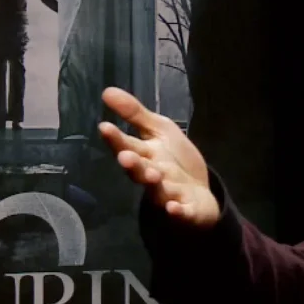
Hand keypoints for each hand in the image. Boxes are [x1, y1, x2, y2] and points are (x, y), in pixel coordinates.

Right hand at [98, 87, 218, 227]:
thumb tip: (106, 91)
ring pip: (158, 190)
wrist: (199, 191)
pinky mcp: (186, 210)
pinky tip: (174, 208)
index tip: (104, 127)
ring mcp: (168, 194)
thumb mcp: (159, 130)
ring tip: (152, 175)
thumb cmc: (174, 159)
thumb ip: (135, 114)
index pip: (127, 146)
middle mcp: (152, 175)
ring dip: (153, 184)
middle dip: (133, 165)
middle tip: (125, 157)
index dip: (116, 139)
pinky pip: (181, 212)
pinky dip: (178, 211)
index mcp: (144, 155)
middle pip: (140, 171)